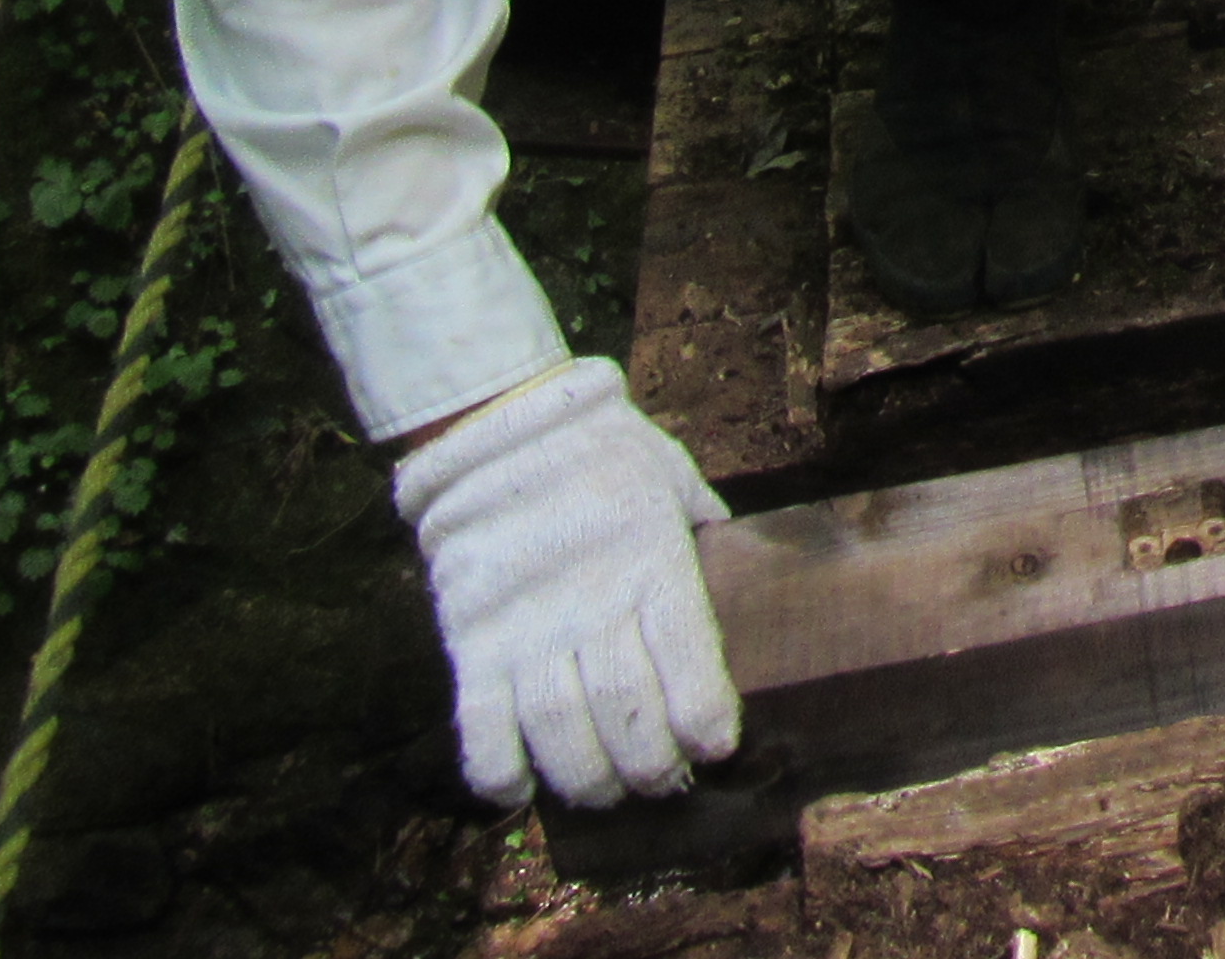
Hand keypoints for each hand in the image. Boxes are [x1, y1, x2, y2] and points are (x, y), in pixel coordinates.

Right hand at [392, 358, 738, 808]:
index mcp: (651, 560)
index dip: (705, 716)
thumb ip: (705, 533)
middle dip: (652, 766)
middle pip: (625, 710)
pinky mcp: (472, 641)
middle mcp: (590, 602)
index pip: (687, 656)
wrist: (500, 432)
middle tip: (666, 783)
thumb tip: (752, 574)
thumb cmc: (605, 456)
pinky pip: (480, 727)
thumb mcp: (673, 481)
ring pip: (558, 732)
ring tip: (607, 793)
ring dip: (587, 781)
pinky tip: (521, 792)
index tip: (718, 748)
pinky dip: (499, 773)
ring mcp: (526, 627)